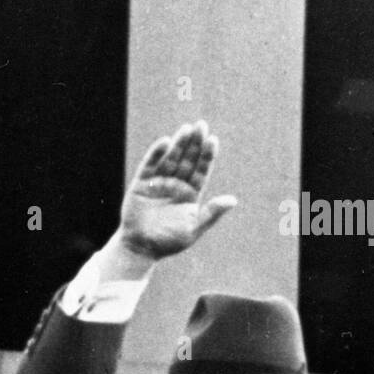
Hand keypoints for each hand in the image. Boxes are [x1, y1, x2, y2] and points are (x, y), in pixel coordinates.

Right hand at [118, 121, 236, 260]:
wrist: (141, 248)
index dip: (206, 155)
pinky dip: (156, 153)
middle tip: (201, 125)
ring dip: (178, 144)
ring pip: (170, 159)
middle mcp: (176, 185)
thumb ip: (211, 213)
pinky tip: (165, 142)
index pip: (201, 170)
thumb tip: (232, 200)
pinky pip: (149, 165)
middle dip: (194, 143)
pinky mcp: (141, 183)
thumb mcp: (193, 229)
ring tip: (186, 129)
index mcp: (190, 193)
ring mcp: (158, 182)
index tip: (213, 140)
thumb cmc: (169, 242)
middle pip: (187, 160)